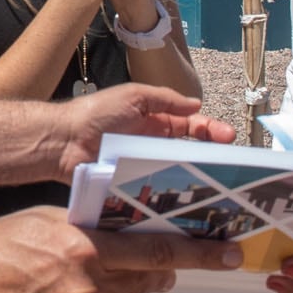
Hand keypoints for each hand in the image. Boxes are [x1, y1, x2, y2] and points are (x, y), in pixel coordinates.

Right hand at [0, 208, 242, 292]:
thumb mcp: (46, 219)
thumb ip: (88, 224)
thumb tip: (119, 229)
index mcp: (88, 249)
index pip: (159, 252)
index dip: (200, 254)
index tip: (229, 253)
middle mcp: (91, 286)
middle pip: (149, 280)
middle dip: (164, 272)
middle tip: (168, 265)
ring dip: (121, 285)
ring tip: (90, 272)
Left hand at [42, 82, 234, 179]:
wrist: (64, 141)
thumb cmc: (95, 114)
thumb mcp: (134, 96)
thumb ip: (165, 99)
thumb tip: (195, 105)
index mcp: (154, 120)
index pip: (190, 124)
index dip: (209, 129)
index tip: (226, 137)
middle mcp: (153, 143)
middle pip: (189, 150)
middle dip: (210, 154)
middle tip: (228, 160)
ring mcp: (144, 164)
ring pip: (178, 170)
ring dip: (196, 174)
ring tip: (215, 181)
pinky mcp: (134, 183)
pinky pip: (158, 187)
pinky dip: (173, 190)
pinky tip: (188, 196)